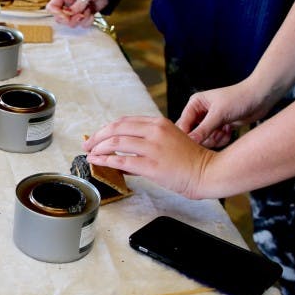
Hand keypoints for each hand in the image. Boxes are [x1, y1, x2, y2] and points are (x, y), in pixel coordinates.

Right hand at [46, 0, 108, 27]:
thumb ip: (79, 2)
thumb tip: (71, 14)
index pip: (51, 7)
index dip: (56, 14)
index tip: (66, 16)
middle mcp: (67, 5)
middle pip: (60, 19)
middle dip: (71, 20)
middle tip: (81, 15)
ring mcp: (75, 12)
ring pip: (71, 24)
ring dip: (82, 20)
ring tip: (88, 10)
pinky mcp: (83, 16)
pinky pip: (82, 25)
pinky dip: (88, 22)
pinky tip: (92, 14)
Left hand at [82, 115, 215, 198]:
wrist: (207, 172)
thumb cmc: (190, 161)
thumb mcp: (169, 142)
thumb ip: (146, 145)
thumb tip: (122, 157)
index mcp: (158, 123)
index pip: (125, 121)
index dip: (107, 129)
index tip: (97, 136)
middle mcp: (155, 131)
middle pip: (116, 128)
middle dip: (97, 137)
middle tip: (87, 144)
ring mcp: (153, 148)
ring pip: (116, 143)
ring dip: (99, 149)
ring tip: (90, 155)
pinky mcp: (152, 165)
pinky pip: (122, 161)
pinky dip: (105, 161)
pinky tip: (98, 162)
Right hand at [175, 80, 275, 147]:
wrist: (261, 97)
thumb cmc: (239, 98)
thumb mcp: (219, 114)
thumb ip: (203, 129)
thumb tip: (190, 142)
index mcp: (195, 104)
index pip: (183, 124)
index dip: (187, 136)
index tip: (193, 147)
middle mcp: (200, 112)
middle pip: (192, 134)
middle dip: (205, 138)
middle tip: (215, 135)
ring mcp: (210, 121)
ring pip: (204, 139)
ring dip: (215, 139)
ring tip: (225, 130)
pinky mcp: (220, 127)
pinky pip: (215, 140)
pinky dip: (222, 139)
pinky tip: (230, 131)